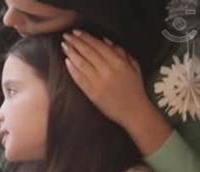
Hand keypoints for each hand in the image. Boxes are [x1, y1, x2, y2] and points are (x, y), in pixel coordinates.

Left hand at [61, 29, 171, 154]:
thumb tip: (106, 40)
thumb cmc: (135, 88)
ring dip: (71, 54)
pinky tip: (67, 62)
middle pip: (88, 53)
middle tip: (66, 36)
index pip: (98, 46)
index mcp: (119, 63)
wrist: (134, 111)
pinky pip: (80, 79)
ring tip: (64, 46)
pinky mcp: (92, 93)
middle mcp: (107, 71)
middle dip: (75, 43)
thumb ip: (121, 53)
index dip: (86, 38)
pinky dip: (72, 70)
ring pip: (82, 64)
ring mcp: (98, 83)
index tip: (76, 32)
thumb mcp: (133, 66)